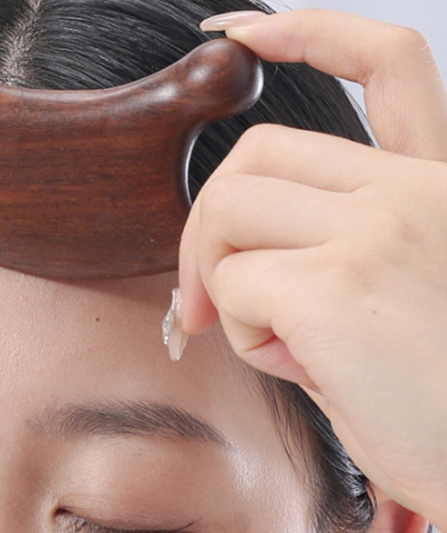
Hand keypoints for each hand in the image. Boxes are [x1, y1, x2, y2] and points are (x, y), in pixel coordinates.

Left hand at [178, 9, 446, 531]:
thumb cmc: (444, 405)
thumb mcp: (400, 303)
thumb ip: (331, 256)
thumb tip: (229, 266)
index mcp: (435, 188)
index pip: (387, 62)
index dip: (308, 30)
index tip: (241, 33)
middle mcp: (413, 191)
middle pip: (254, 154)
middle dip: (205, 225)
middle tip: (199, 303)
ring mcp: (378, 229)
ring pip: (227, 211)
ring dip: (224, 281)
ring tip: (276, 340)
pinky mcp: (337, 285)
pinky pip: (234, 285)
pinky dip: (243, 333)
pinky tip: (299, 365)